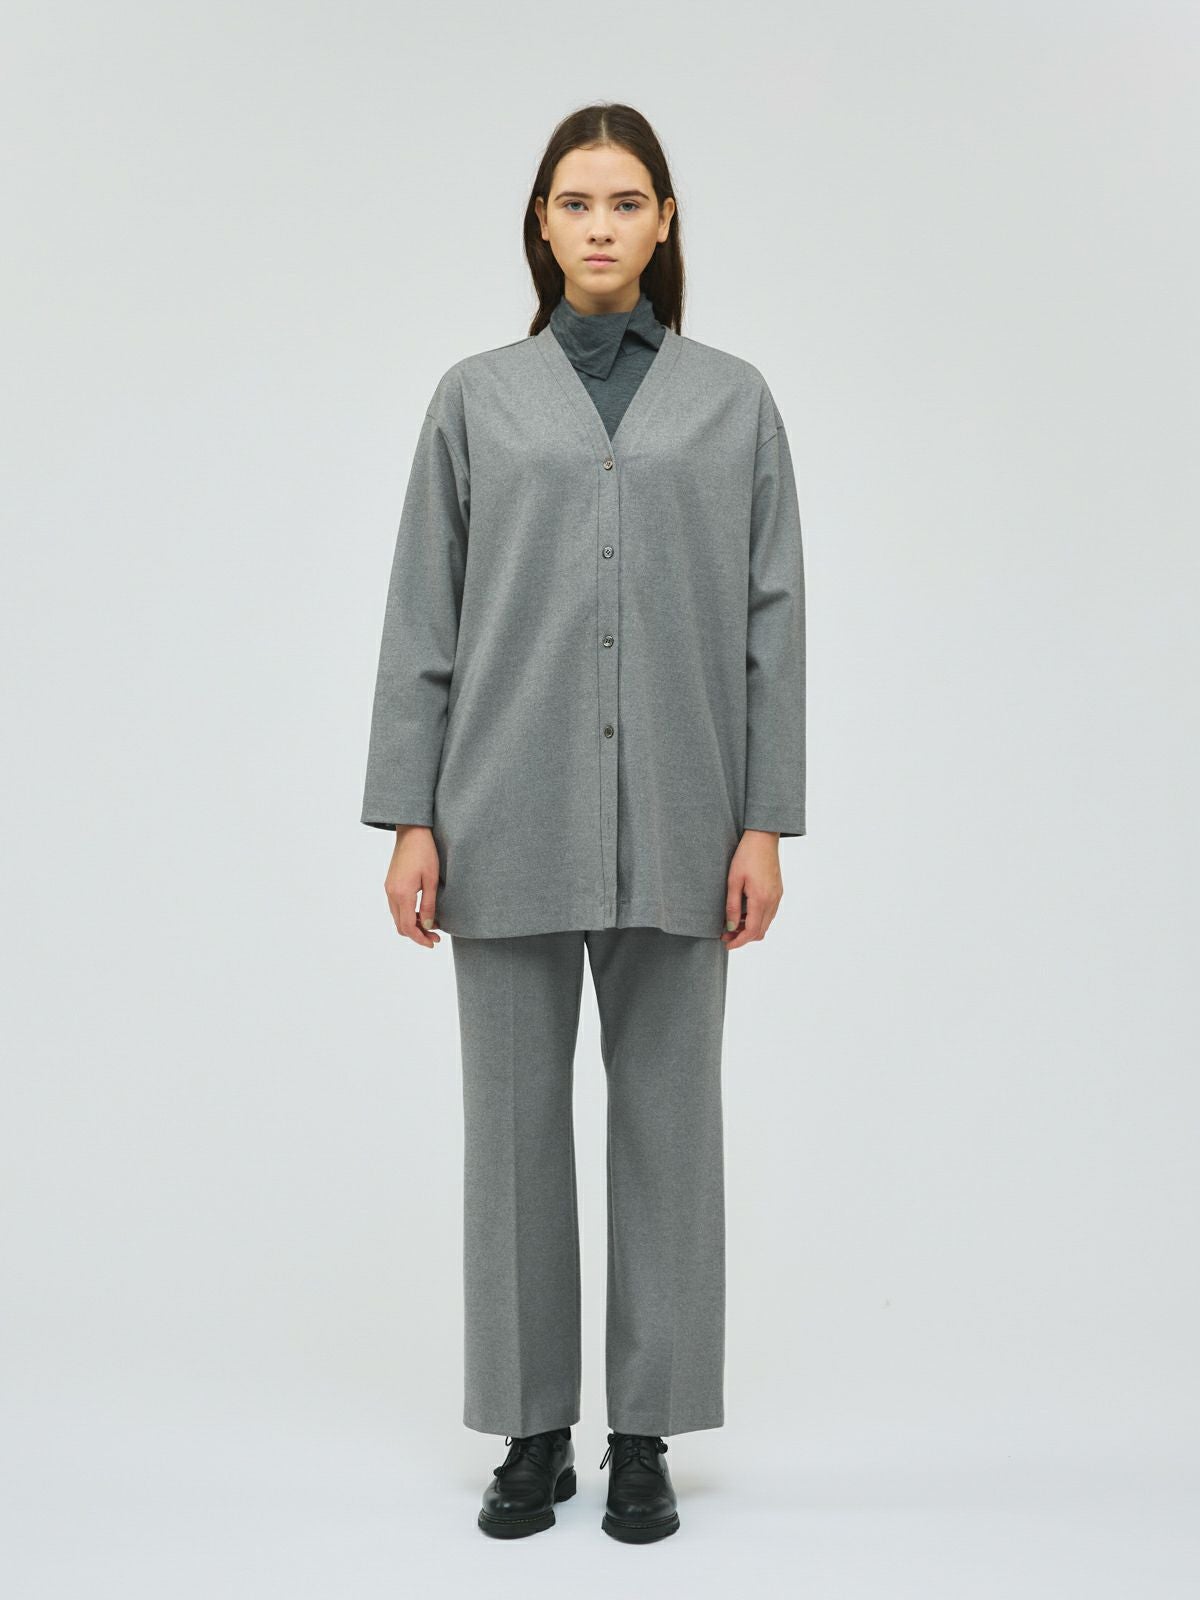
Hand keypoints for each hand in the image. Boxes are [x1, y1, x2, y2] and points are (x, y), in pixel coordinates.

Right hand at [384, 825, 442, 947]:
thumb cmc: (425, 852)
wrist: (411, 832)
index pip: (408, 926)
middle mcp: (391, 893)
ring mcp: (389, 889)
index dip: (420, 939)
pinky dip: (408, 915)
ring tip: (431, 926)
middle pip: (400, 926)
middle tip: (435, 937)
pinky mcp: (390, 884)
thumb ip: (429, 905)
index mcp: (402, 893)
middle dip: (417, 935)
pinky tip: (422, 913)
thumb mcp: (431, 879)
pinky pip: (396, 907)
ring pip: (397, 918)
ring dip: (412, 925)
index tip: (433, 943)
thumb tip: (429, 926)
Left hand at [722, 829, 782, 947]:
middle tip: (725, 935)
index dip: (739, 942)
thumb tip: (731, 927)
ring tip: (731, 924)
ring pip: (765, 923)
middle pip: (760, 931)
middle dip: (743, 937)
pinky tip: (743, 913)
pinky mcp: (778, 891)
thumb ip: (733, 906)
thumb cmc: (746, 856)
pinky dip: (756, 919)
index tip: (727, 944)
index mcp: (761, 899)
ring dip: (750, 928)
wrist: (763, 838)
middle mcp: (773, 901)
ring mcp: (777, 896)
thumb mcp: (733, 880)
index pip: (752, 931)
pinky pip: (769, 913)